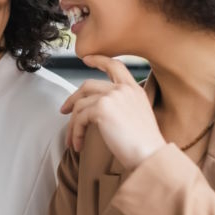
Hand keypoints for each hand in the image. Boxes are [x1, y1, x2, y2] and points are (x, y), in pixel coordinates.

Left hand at [60, 55, 166, 169]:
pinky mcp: (101, 108)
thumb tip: (96, 110)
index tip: (87, 59)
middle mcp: (123, 89)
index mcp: (134, 90)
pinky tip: (78, 145)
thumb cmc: (144, 145)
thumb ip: (121, 106)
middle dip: (72, 98)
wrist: (150, 155)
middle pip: (88, 85)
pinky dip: (75, 133)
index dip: (99, 59)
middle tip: (64, 111)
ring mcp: (112, 96)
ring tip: (73, 141)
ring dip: (73, 125)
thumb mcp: (137, 117)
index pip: (115, 65)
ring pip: (80, 105)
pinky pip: (79, 119)